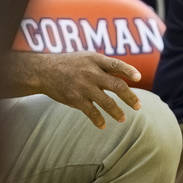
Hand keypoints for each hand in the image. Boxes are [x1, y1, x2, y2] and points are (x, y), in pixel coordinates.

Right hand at [27, 51, 142, 127]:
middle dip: (130, 98)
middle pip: (117, 85)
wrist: (44, 71)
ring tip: (123, 119)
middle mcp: (91, 73)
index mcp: (95, 60)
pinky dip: (99, 120)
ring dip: (117, 112)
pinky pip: (91, 112)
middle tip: (138, 106)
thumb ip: (104, 65)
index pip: (116, 65)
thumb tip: (127, 74)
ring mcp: (83, 87)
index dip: (128, 71)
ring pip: (107, 102)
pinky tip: (103, 125)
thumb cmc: (70, 64)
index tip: (139, 78)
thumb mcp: (86, 57)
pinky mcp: (75, 99)